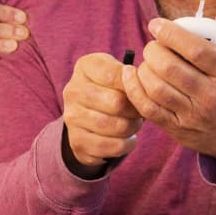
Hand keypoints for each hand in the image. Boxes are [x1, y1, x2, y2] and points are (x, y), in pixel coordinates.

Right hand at [62, 52, 143, 173]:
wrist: (87, 114)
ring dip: (132, 128)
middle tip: (140, 112)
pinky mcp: (77, 141)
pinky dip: (126, 145)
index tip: (141, 92)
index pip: (114, 75)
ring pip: (116, 127)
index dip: (134, 86)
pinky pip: (111, 147)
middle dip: (136, 110)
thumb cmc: (110, 88)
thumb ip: (130, 76)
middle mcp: (73, 91)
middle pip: (117, 103)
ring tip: (133, 124)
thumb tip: (144, 88)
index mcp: (85, 67)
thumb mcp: (117, 73)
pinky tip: (126, 139)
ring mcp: (72, 117)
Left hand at [122, 7, 215, 176]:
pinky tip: (131, 75)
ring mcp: (194, 115)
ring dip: (144, 69)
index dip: (171, 33)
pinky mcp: (178, 129)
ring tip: (147, 60)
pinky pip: (148, 109)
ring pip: (156, 88)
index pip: (196, 49)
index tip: (156, 24)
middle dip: (153, 50)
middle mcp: (212, 96)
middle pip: (170, 68)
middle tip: (152, 44)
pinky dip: (134, 89)